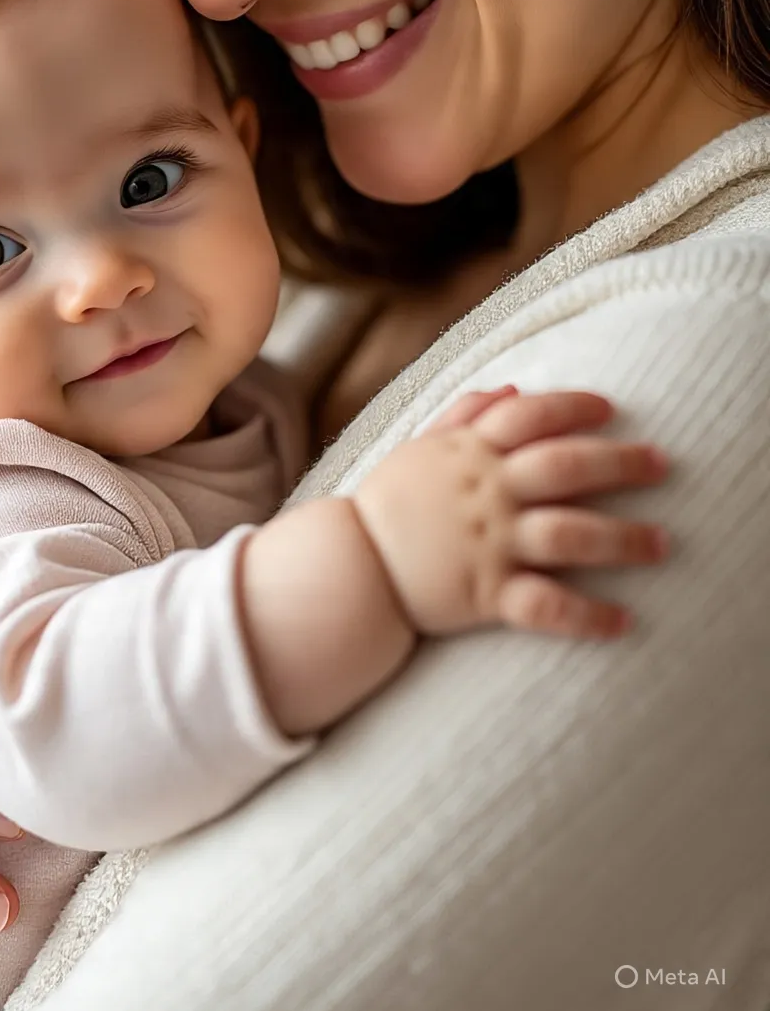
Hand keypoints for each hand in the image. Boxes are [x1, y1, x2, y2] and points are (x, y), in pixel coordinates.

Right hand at [355, 390, 668, 637]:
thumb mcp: (418, 448)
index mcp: (467, 455)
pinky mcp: (486, 594)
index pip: (530, 416)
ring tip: (661, 543)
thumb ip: (464, 415)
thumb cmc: (386, 505)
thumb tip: (513, 388)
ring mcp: (489, 544)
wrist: (349, 566)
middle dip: (621, 463)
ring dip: (623, 539)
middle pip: (566, 467)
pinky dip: (586, 616)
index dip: (572, 406)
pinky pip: (545, 606)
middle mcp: (486, 494)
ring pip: (570, 535)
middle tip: (661, 464)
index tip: (609, 410)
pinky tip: (623, 622)